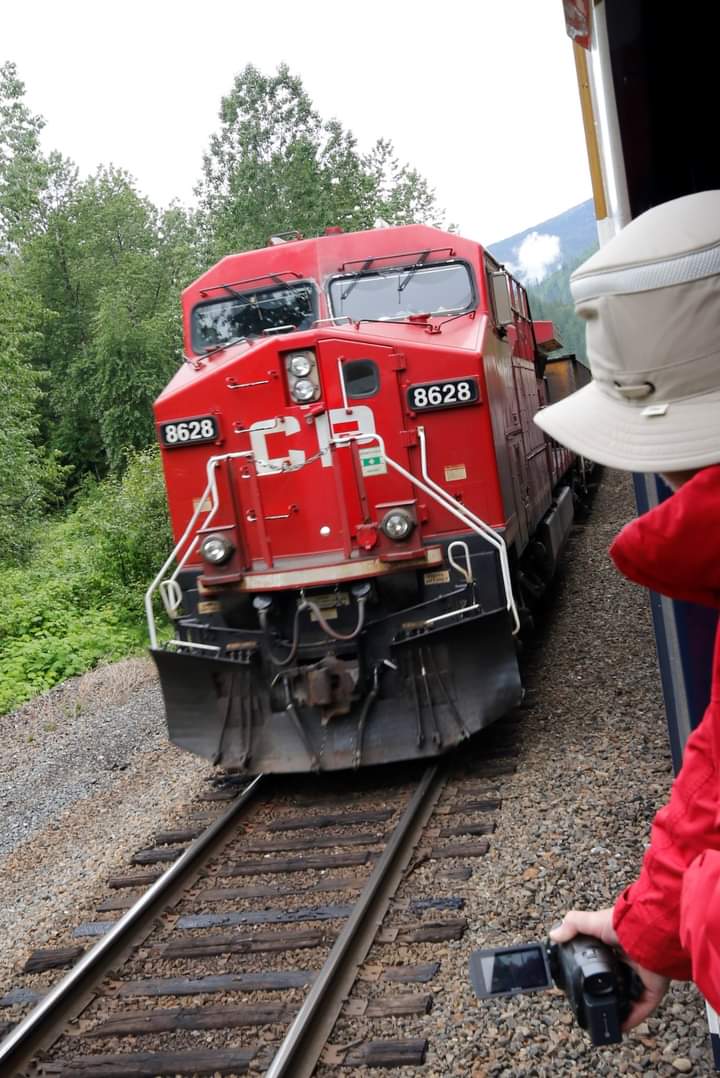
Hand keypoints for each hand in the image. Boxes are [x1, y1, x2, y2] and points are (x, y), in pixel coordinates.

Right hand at [550, 908, 669, 1030]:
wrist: (646, 934)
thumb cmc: (622, 924)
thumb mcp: (592, 921)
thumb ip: (573, 925)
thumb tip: (554, 935)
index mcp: (615, 946)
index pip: (604, 960)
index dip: (594, 969)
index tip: (581, 979)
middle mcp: (629, 961)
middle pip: (616, 980)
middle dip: (605, 991)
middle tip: (591, 1001)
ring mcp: (641, 976)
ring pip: (628, 996)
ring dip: (618, 1007)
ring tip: (603, 1017)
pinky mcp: (652, 989)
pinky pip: (641, 1008)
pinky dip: (631, 1019)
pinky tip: (619, 1028)